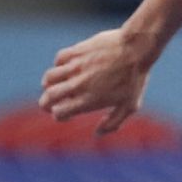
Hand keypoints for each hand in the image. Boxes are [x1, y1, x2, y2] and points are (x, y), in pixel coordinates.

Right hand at [38, 27, 156, 134]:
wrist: (136, 49)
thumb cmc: (135, 78)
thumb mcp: (130, 105)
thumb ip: (113, 122)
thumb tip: (98, 133)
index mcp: (88, 100)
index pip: (59, 112)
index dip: (59, 116)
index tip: (66, 115)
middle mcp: (78, 84)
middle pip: (48, 97)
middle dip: (45, 103)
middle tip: (49, 104)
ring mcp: (76, 67)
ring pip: (49, 78)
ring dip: (48, 84)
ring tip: (53, 86)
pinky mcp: (77, 51)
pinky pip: (59, 59)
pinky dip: (58, 65)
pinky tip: (65, 68)